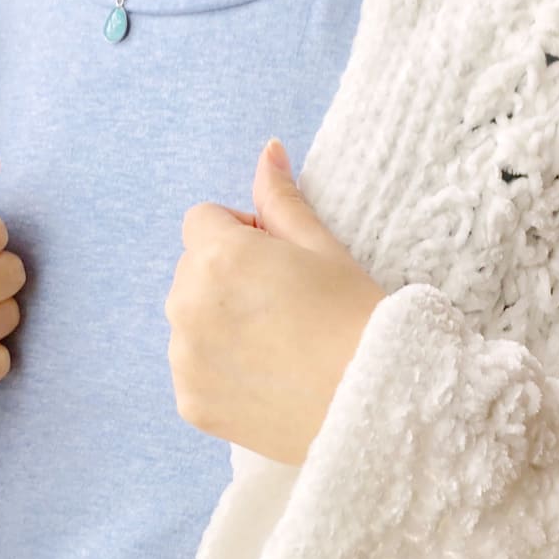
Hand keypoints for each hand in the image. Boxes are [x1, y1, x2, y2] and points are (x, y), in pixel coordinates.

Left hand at [163, 138, 385, 463]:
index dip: (241, 233)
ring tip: (277, 346)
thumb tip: (267, 151)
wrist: (374, 407)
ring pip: (188, 320)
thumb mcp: (323, 249)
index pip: (202, 220)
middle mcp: (186, 304)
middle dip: (225, 276)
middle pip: (191, 270)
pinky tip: (266, 378)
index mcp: (217, 256)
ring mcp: (184, 358)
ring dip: (217, 322)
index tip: (279, 262)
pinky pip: (193, 370)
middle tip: (284, 306)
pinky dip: (219, 371)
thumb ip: (281, 200)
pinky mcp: (190, 402)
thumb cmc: (357, 320)